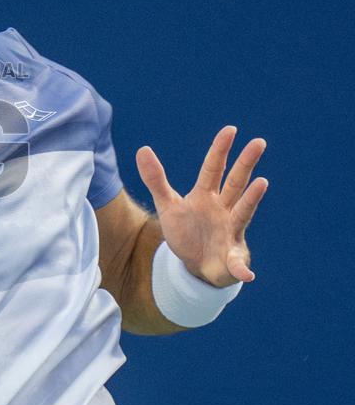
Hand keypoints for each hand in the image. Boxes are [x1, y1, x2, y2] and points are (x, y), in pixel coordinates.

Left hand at [136, 126, 267, 287]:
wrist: (196, 264)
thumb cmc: (186, 230)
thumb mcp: (168, 205)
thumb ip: (156, 179)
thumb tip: (143, 149)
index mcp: (206, 195)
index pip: (213, 168)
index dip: (220, 150)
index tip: (230, 129)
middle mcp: (223, 209)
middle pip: (235, 182)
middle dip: (246, 163)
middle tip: (259, 142)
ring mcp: (231, 231)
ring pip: (243, 212)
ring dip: (251, 199)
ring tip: (262, 184)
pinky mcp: (232, 258)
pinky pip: (238, 264)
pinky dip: (242, 269)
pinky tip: (247, 275)